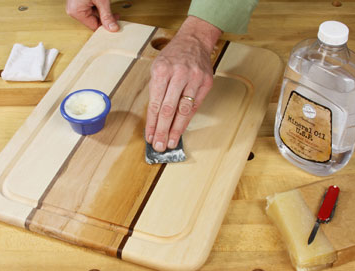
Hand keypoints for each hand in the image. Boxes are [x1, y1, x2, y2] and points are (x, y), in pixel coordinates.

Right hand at [66, 0, 118, 31]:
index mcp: (76, 12)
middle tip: (116, 15)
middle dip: (105, 17)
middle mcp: (73, 10)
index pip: (93, 26)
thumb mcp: (101, 1)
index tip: (116, 24)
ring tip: (107, 4)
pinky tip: (103, 3)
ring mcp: (75, 5)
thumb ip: (107, 16)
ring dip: (102, 11)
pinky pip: (90, 7)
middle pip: (93, 20)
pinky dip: (98, 6)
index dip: (106, 26)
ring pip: (93, 14)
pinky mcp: (79, 1)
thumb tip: (113, 28)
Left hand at [145, 16, 221, 151]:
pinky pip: (195, 106)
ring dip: (176, 129)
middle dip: (162, 130)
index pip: (155, 103)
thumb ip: (156, 91)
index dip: (151, 123)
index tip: (149, 136)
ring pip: (184, 110)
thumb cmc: (173, 56)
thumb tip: (153, 118)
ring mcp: (194, 79)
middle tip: (159, 145)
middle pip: (168, 109)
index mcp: (162, 70)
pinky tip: (181, 130)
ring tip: (170, 142)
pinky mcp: (206, 83)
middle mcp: (179, 75)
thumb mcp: (157, 68)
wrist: (194, 41)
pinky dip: (187, 120)